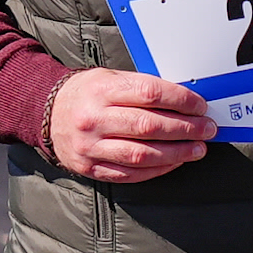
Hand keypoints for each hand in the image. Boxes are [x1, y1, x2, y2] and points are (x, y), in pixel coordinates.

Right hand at [48, 67, 213, 181]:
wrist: (46, 113)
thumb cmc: (86, 94)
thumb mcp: (109, 79)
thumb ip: (141, 88)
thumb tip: (184, 101)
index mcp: (101, 90)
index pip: (149, 93)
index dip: (180, 100)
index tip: (200, 106)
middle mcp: (94, 118)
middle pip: (149, 126)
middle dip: (185, 128)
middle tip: (206, 129)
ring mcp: (90, 146)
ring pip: (141, 154)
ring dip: (176, 153)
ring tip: (197, 149)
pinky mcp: (90, 167)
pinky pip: (130, 173)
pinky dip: (157, 169)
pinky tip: (174, 162)